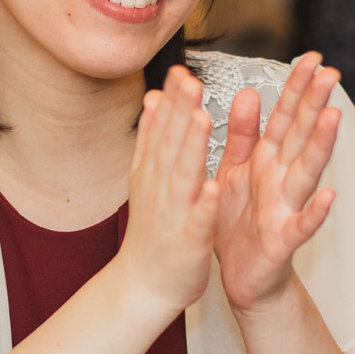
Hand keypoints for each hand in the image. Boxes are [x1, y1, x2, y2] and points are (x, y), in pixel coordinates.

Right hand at [116, 65, 220, 314]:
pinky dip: (204, 205)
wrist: (142, 285)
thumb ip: (152, 138)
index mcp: (153, 170)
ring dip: (191, 147)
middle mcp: (159, 187)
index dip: (170, 99)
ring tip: (202, 118)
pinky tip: (212, 189)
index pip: (161, 127)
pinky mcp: (188, 241)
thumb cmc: (153, 230)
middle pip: (169, 144)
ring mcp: (173, 213)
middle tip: (189, 79)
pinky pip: (198, 221)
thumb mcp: (147, 177)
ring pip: (183, 176)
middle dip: (180, 111)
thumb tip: (152, 98)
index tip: (180, 69)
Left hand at [213, 52, 340, 314]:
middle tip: (331, 73)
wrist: (240, 277)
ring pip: (306, 173)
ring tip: (333, 119)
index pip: (285, 117)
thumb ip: (243, 134)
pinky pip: (301, 225)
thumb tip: (251, 92)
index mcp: (267, 160)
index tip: (312, 58)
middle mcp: (282, 179)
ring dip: (320, 146)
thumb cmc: (239, 222)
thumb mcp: (236, 170)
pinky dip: (316, 213)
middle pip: (300, 137)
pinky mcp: (284, 240)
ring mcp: (287, 208)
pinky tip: (330, 197)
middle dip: (315, 105)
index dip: (297, 89)